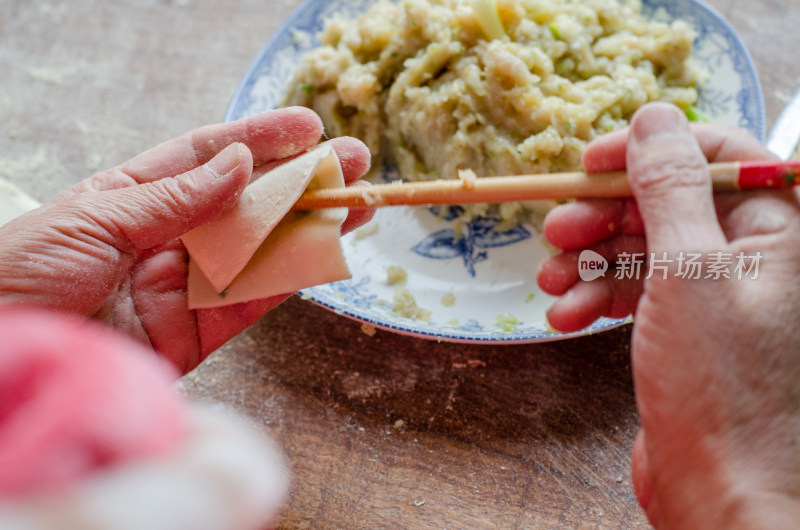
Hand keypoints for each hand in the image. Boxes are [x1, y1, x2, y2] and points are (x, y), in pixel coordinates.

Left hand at [0, 107, 373, 373]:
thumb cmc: (18, 278)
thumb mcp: (93, 222)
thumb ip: (173, 198)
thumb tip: (240, 165)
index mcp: (129, 199)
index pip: (205, 158)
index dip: (258, 139)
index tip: (307, 126)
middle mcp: (164, 239)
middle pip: (244, 203)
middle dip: (299, 181)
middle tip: (351, 161)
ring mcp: (182, 287)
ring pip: (258, 252)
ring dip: (309, 228)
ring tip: (356, 202)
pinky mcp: (195, 335)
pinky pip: (251, 302)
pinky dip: (290, 279)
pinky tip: (326, 253)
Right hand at [537, 103, 799, 526]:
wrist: (725, 493)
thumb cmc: (723, 386)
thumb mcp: (690, 270)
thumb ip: (671, 187)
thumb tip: (655, 118)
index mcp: (778, 228)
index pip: (715, 154)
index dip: (648, 151)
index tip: (590, 161)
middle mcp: (751, 255)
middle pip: (667, 202)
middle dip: (604, 215)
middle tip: (555, 229)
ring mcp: (715, 294)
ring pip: (641, 249)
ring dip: (588, 261)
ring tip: (550, 282)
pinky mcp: (684, 330)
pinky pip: (635, 292)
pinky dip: (596, 299)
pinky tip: (566, 317)